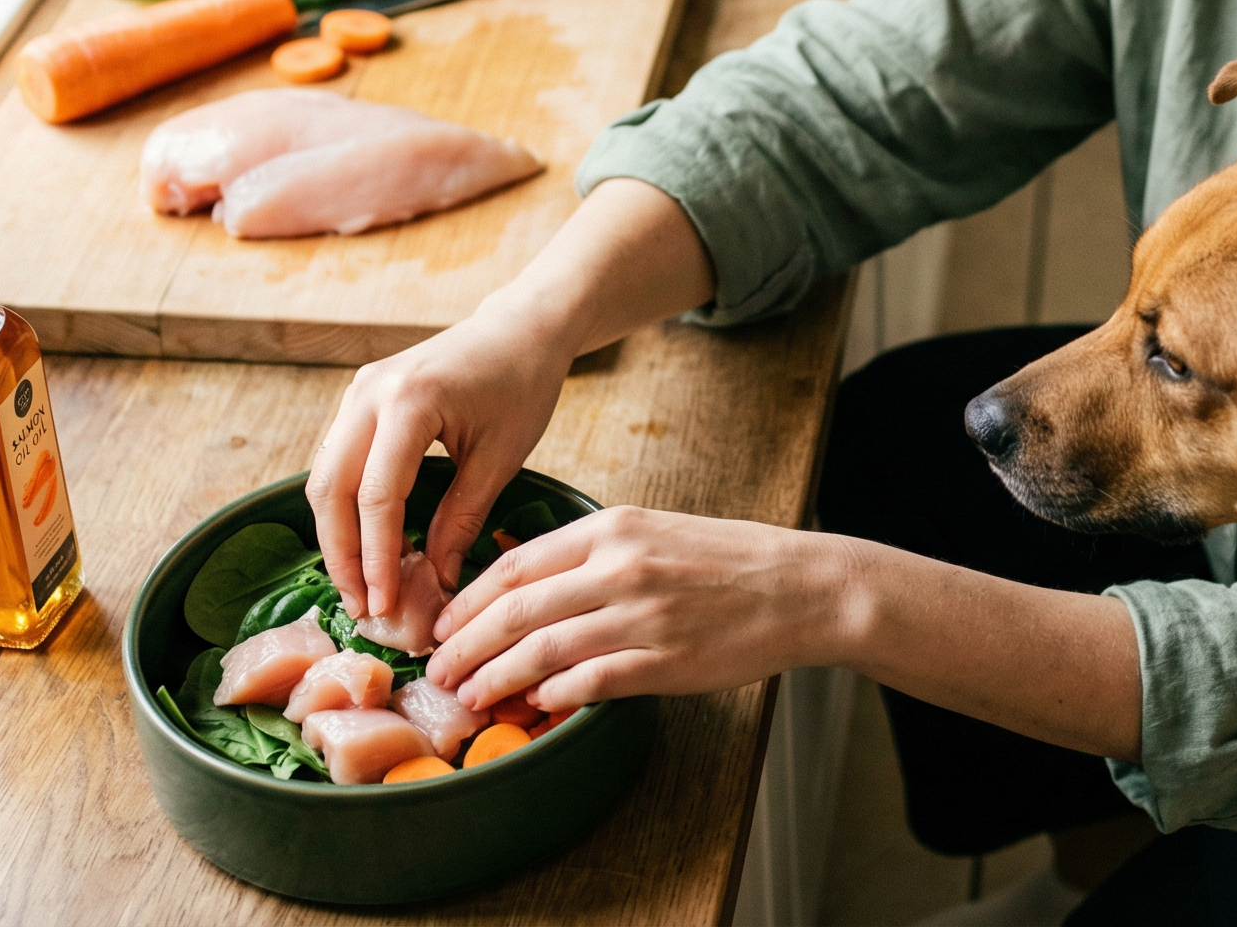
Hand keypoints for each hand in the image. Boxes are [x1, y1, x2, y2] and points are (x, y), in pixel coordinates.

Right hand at [306, 306, 570, 617]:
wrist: (520, 328)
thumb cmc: (522, 384)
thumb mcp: (501, 457)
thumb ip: (462, 518)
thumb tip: (434, 581)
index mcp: (410, 401)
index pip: (376, 495)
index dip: (375, 557)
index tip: (383, 603)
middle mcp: (369, 392)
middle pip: (331, 488)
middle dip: (341, 554)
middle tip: (360, 606)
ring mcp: (358, 391)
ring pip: (325, 476)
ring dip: (336, 534)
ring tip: (358, 586)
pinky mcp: (359, 397)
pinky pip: (337, 459)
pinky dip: (345, 506)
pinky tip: (364, 543)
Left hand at [427, 507, 857, 713]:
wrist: (800, 587)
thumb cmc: (727, 561)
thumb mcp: (652, 532)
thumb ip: (591, 554)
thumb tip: (524, 587)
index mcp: (612, 529)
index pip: (515, 564)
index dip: (467, 600)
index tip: (440, 625)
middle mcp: (621, 568)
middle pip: (515, 608)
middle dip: (464, 643)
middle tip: (436, 670)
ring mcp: (642, 616)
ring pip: (542, 649)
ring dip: (495, 678)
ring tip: (469, 697)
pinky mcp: (664, 661)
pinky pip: (591, 681)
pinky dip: (554, 696)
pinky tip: (535, 706)